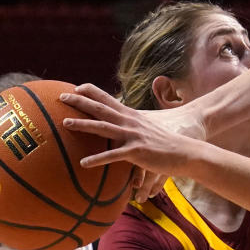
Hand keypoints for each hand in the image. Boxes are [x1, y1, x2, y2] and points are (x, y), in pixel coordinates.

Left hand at [60, 83, 206, 201]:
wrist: (187, 152)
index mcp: (132, 116)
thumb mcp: (149, 130)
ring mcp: (133, 136)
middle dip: (80, 102)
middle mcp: (130, 122)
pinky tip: (83, 163)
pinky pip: (113, 155)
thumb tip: (124, 130)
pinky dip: (97, 159)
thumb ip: (134, 128)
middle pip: (101, 109)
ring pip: (103, 127)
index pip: (109, 99)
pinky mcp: (137, 151)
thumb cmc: (168, 144)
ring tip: (65, 124)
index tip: (76, 87)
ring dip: (83, 125)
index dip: (92, 92)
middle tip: (61, 97)